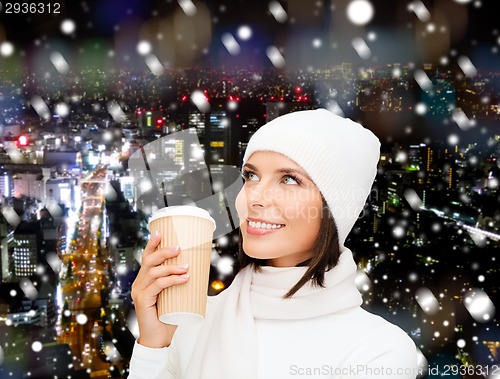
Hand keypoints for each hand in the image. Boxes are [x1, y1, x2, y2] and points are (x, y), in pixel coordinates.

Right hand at [131, 232, 189, 347]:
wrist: (159, 338)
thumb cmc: (168, 315)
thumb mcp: (174, 294)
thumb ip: (179, 282)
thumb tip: (197, 269)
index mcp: (145, 279)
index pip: (146, 258)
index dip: (151, 244)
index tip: (159, 233)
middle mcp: (139, 283)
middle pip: (149, 261)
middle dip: (164, 251)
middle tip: (179, 248)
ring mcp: (139, 291)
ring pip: (154, 272)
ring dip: (171, 267)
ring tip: (187, 267)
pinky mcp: (142, 300)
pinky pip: (158, 285)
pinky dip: (171, 280)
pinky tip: (183, 278)